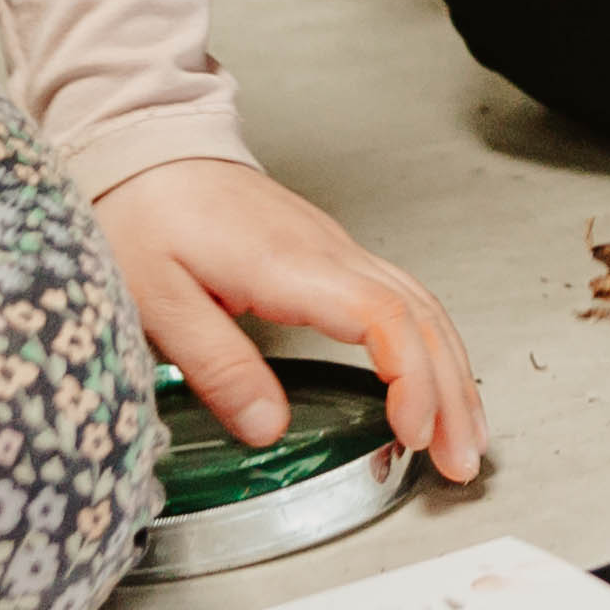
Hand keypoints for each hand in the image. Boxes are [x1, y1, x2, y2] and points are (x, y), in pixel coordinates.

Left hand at [96, 158, 486, 480]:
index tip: (412, 433)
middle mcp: (329, 252)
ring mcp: (336, 249)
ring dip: (452, 373)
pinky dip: (431, 346)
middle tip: (460, 460)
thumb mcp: (157, 298)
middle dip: (453, 393)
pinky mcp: (329, 254)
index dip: (412, 379)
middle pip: (421, 317)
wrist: (146, 149)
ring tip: (464, 435)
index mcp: (292, 264)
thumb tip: (268, 427)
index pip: (385, 317)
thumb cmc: (145, 213)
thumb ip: (217, 364)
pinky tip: (434, 378)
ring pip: (422, 307)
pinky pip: (403, 298)